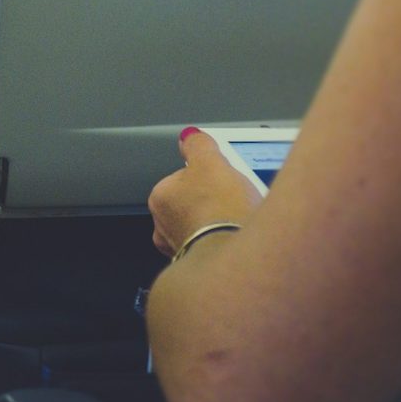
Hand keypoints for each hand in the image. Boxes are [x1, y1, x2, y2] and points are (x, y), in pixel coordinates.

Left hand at [148, 128, 262, 256]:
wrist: (237, 256)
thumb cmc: (220, 210)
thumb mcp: (211, 162)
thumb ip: (198, 146)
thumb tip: (190, 136)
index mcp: (160, 197)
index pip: (183, 179)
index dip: (207, 177)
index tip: (222, 180)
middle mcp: (163, 226)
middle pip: (193, 204)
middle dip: (214, 203)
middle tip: (235, 201)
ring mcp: (180, 248)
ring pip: (203, 227)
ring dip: (220, 224)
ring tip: (240, 221)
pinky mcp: (200, 266)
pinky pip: (214, 247)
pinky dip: (226, 242)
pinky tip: (240, 239)